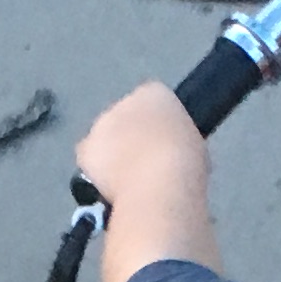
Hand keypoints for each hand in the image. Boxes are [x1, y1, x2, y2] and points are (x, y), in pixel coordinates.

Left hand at [78, 80, 210, 215]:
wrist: (159, 185)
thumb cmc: (186, 166)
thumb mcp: (195, 146)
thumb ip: (177, 141)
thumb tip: (172, 154)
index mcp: (157, 93)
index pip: (152, 102)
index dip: (156, 127)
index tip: (162, 147)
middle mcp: (124, 101)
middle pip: (125, 117)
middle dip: (130, 137)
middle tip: (144, 166)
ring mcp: (101, 123)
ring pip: (104, 137)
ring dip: (112, 153)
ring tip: (127, 181)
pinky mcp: (85, 148)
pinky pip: (90, 159)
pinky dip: (96, 171)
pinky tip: (110, 187)